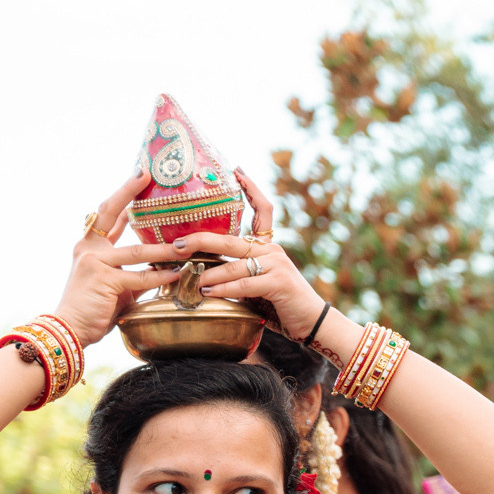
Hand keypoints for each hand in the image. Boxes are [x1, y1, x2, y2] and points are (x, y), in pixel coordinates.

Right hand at [50, 173, 183, 345]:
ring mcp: (94, 262)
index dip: (124, 195)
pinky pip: (140, 276)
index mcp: (90, 247)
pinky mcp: (103, 279)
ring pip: (137, 251)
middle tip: (146, 174)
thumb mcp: (116, 285)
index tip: (140, 177)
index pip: (108, 215)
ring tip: (188, 245)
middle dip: (128, 191)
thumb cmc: (94, 309)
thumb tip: (162, 267)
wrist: (69, 329)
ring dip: (166, 249)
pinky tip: (177, 274)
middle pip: (109, 212)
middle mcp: (89, 249)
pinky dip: (161, 276)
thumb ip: (134, 273)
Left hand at [177, 169, 327, 339]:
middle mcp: (272, 251)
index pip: (263, 210)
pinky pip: (243, 284)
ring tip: (192, 279)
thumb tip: (203, 277)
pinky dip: (224, 289)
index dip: (251, 189)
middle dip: (201, 240)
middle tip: (178, 244)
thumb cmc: (283, 306)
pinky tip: (209, 292)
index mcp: (268, 247)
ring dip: (209, 274)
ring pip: (234, 265)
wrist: (314, 323)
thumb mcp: (259, 285)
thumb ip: (239, 276)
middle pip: (231, 239)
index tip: (237, 171)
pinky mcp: (278, 282)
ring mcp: (276, 265)